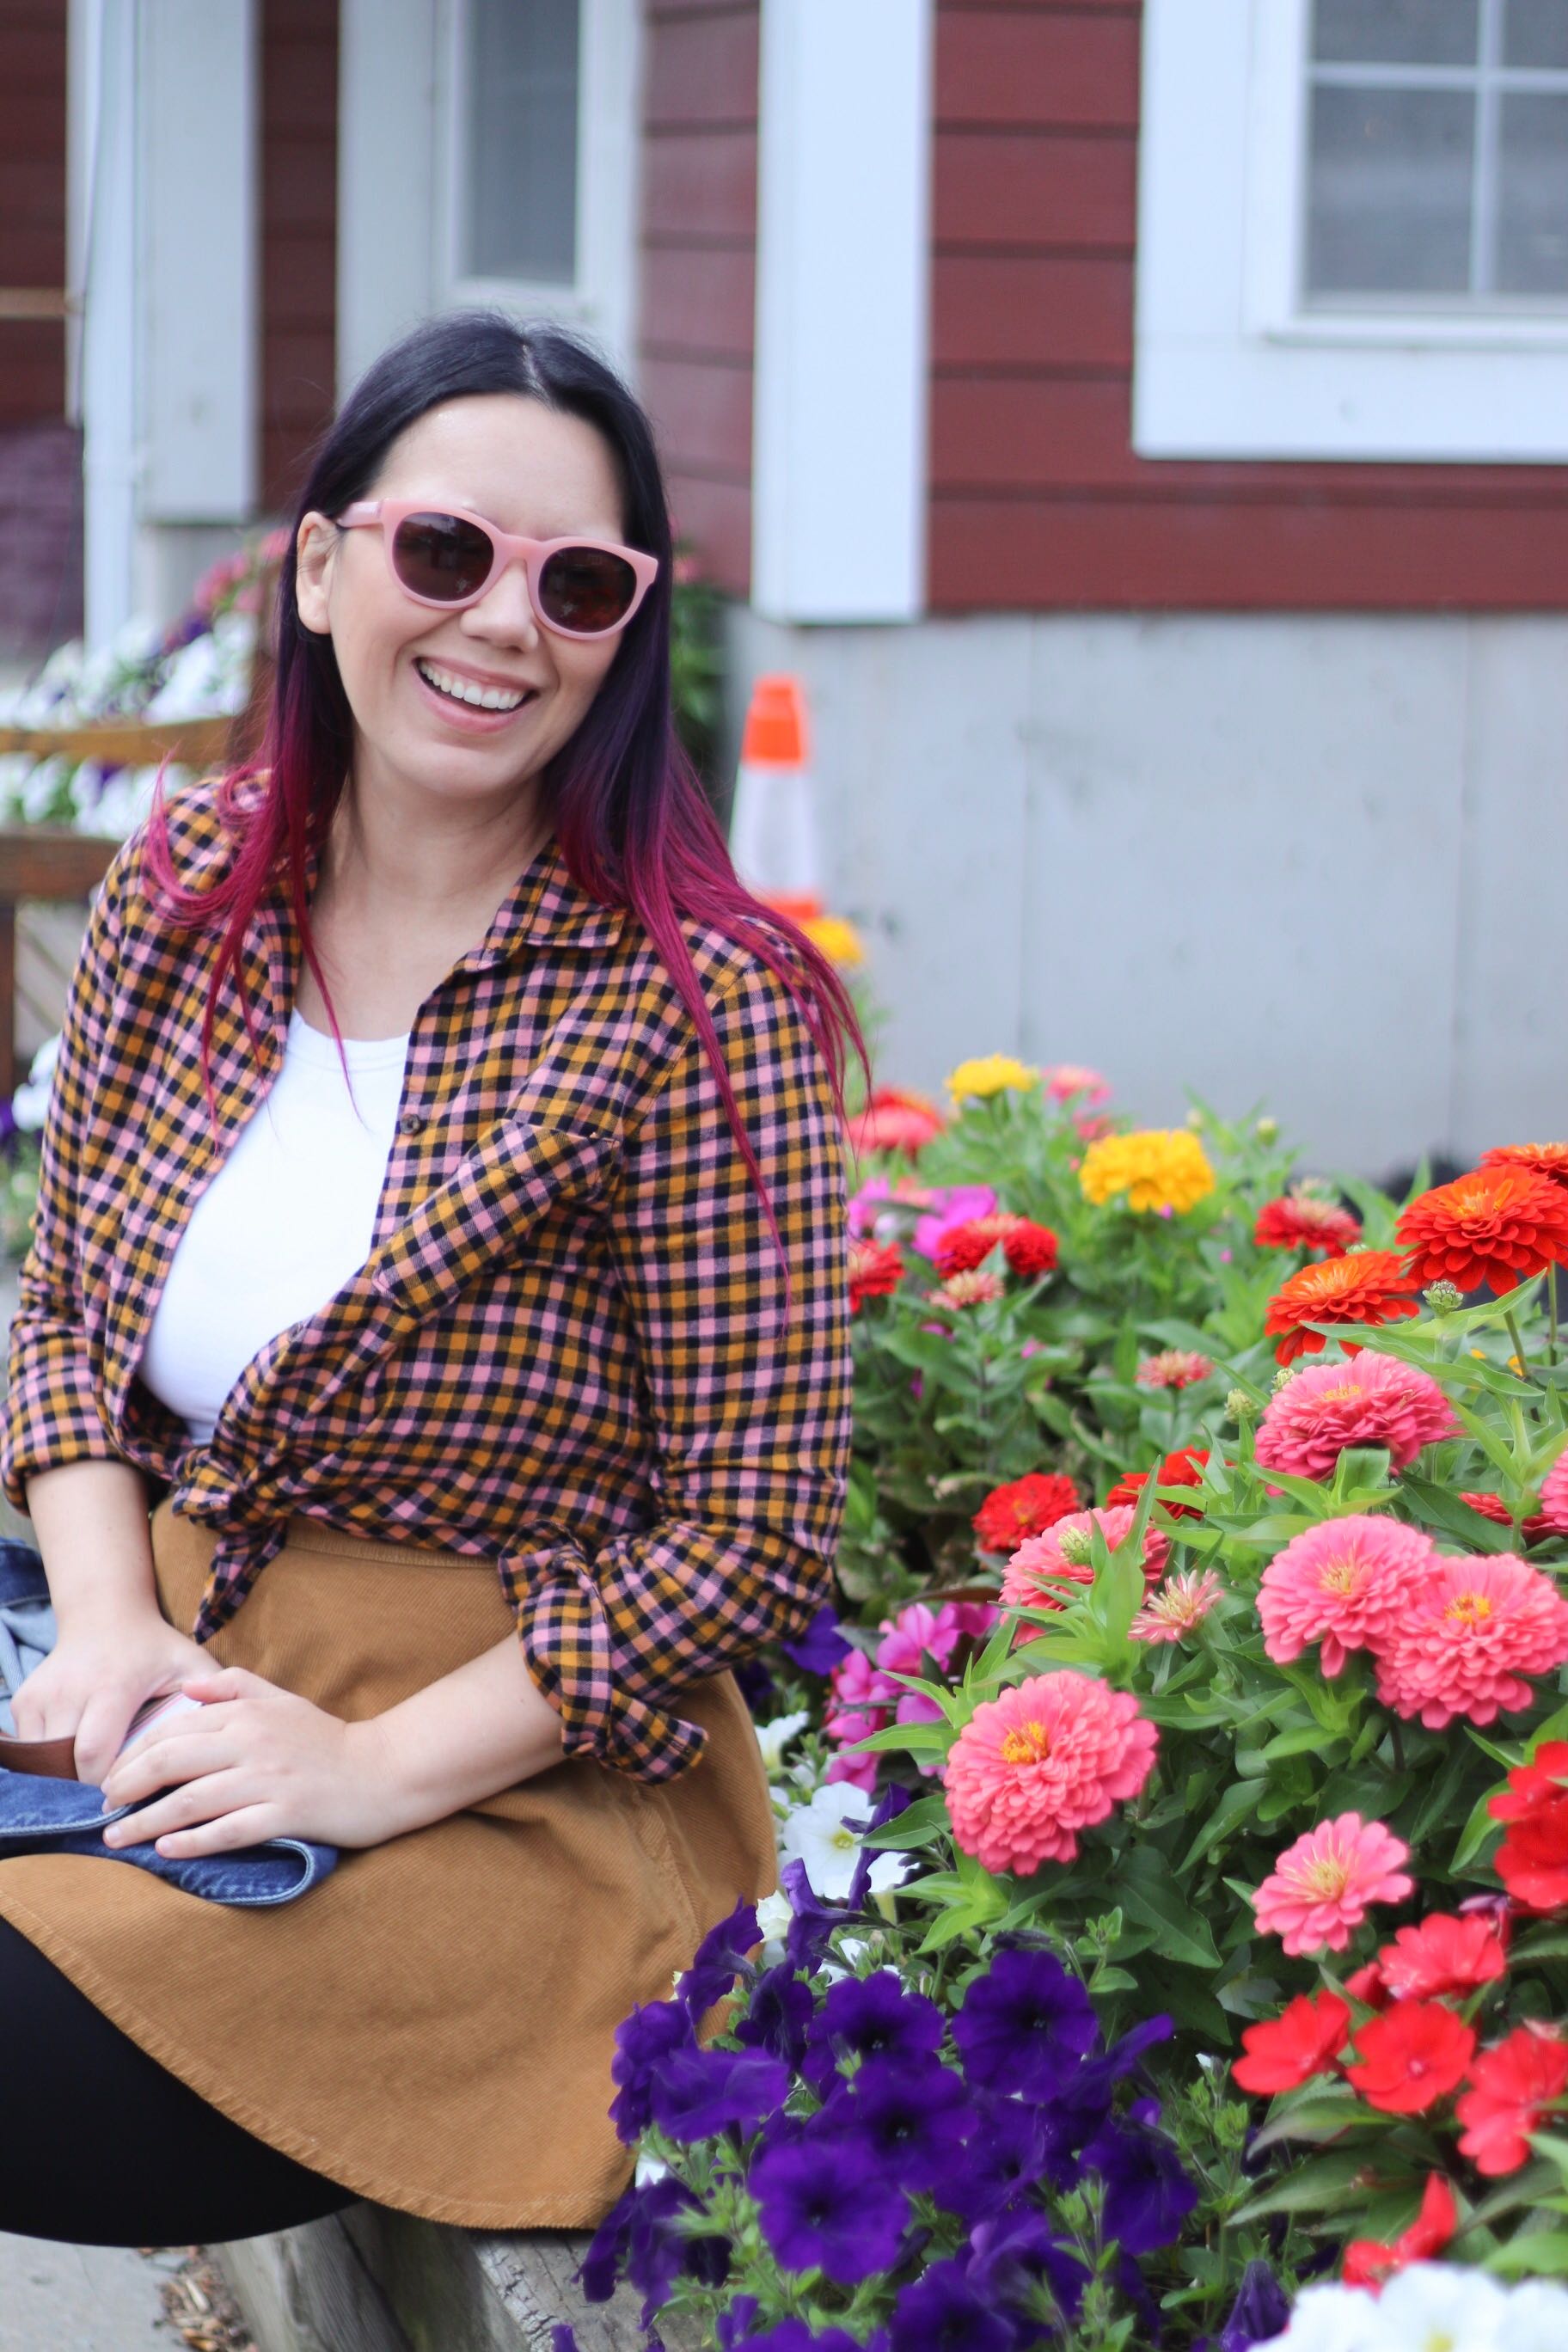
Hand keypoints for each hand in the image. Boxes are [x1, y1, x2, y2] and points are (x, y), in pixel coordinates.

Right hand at [9, 1616, 214, 1787]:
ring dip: (72, 1776)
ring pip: (48, 1760)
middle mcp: (69, 1690)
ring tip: (102, 1778)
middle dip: (92, 1787)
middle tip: (119, 1799)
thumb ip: (214, 1694)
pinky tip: (79, 1758)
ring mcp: (41, 1696)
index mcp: (112, 1686)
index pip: (96, 1756)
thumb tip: (236, 1735)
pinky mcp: (24, 1701)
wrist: (105, 1615)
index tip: (135, 1799)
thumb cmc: (155, 1648)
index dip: (112, 1785)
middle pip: (69, 1764)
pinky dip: (53, 1761)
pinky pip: (33, 1748)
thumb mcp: (189, 1662)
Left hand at [97, 1664, 405, 1855]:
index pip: (174, 1730)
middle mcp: (253, 1743)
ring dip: (147, 1820)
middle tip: (102, 1809)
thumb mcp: (283, 1700)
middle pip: (172, 1761)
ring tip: (117, 1837)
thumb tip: (188, 1690)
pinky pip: (230, 1829)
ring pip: (193, 1800)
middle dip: (128, 1786)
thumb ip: (235, 1687)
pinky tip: (168, 1850)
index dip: (134, 1754)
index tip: (111, 1778)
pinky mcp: (287, 1813)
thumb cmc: (328, 1740)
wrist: (385, 1770)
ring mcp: (269, 1780)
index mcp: (248, 1714)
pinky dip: (195, 1841)